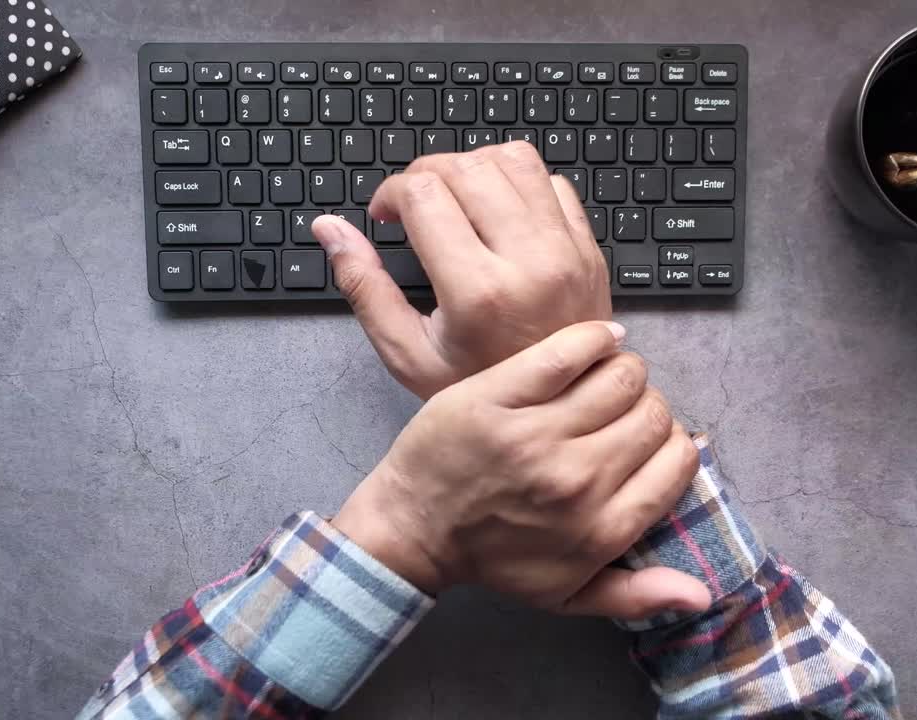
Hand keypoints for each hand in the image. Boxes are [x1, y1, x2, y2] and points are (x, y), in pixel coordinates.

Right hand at [312, 141, 610, 398]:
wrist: (560, 411)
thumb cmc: (481, 388)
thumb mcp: (408, 354)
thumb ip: (363, 286)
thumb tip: (327, 227)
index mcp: (478, 292)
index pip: (424, 194)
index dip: (391, 192)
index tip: (385, 215)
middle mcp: (528, 262)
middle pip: (467, 167)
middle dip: (426, 174)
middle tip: (413, 206)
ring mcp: (566, 252)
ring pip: (513, 160)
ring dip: (473, 166)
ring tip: (454, 198)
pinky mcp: (588, 249)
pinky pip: (552, 181)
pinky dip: (519, 182)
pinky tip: (498, 211)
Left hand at [332, 321, 708, 619]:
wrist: (414, 528)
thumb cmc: (493, 560)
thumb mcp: (565, 596)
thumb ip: (636, 596)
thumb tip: (701, 593)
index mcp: (601, 528)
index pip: (678, 460)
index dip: (672, 444)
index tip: (647, 444)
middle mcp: (576, 480)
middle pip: (654, 413)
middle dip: (648, 408)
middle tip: (619, 414)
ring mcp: (535, 434)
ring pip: (621, 376)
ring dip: (622, 372)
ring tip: (602, 382)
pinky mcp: (499, 394)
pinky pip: (568, 348)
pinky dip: (595, 337)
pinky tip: (598, 341)